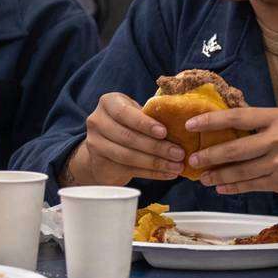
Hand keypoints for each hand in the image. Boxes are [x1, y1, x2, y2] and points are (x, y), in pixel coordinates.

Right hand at [66, 92, 184, 186]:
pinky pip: (129, 170)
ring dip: (156, 163)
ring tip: (177, 166)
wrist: (104, 147)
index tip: (164, 132)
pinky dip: (152, 173)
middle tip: (179, 153)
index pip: (124, 112)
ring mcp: (95, 144)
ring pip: (128, 156)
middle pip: (128, 137)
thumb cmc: (129, 125)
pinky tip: (168, 174)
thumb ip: (152, 116)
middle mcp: (97, 121)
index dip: (144, 124)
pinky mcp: (99, 164)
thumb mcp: (136, 113)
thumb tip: (183, 126)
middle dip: (156, 147)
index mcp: (108, 103)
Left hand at [187, 107, 277, 200]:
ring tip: (203, 177)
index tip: (191, 124)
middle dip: (210, 155)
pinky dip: (234, 187)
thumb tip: (231, 127)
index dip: (212, 121)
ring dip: (218, 175)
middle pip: (235, 148)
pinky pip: (251, 185)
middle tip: (192, 159)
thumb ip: (263, 125)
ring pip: (240, 171)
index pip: (237, 117)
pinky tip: (222, 187)